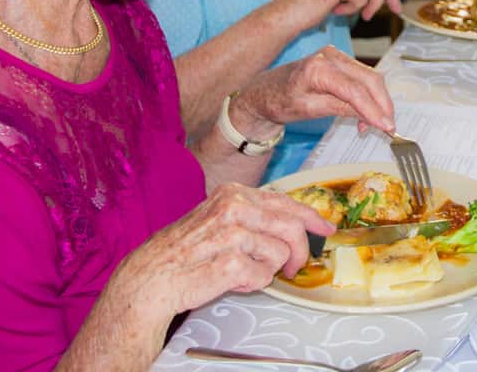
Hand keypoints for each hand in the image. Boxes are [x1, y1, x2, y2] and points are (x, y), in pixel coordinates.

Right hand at [106, 183, 334, 321]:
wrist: (151, 278)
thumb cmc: (184, 252)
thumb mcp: (217, 218)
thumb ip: (253, 216)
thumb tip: (293, 224)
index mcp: (233, 193)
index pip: (285, 202)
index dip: (310, 217)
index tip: (325, 227)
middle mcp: (234, 207)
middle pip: (292, 227)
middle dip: (299, 251)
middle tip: (295, 268)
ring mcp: (233, 233)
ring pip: (280, 254)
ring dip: (266, 270)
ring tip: (240, 271)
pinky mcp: (232, 262)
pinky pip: (265, 276)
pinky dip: (252, 283)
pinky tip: (231, 280)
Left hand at [243, 45, 395, 135]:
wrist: (264, 92)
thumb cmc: (279, 101)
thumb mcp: (309, 110)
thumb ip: (342, 109)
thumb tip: (372, 118)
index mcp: (318, 67)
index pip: (355, 90)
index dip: (374, 110)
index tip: (388, 127)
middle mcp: (330, 56)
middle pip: (369, 79)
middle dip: (383, 104)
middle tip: (390, 127)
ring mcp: (335, 55)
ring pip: (369, 77)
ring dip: (377, 101)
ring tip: (376, 125)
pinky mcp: (338, 60)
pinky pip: (362, 76)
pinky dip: (369, 95)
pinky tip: (365, 115)